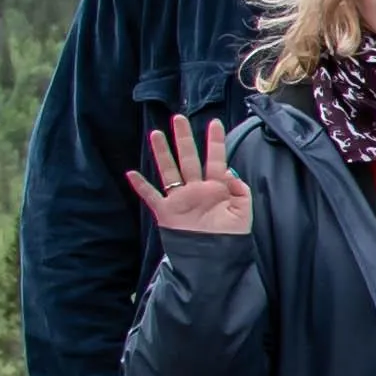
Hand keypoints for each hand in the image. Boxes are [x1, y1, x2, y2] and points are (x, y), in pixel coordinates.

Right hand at [124, 115, 249, 238]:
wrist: (214, 257)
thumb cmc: (230, 235)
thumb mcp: (243, 211)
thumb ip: (240, 190)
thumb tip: (229, 171)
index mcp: (216, 187)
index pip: (216, 158)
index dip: (215, 141)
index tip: (215, 122)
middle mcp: (196, 188)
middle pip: (189, 158)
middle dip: (184, 138)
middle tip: (179, 118)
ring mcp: (180, 198)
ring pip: (169, 170)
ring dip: (163, 153)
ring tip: (155, 133)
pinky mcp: (166, 211)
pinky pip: (151, 196)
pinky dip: (141, 186)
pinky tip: (131, 173)